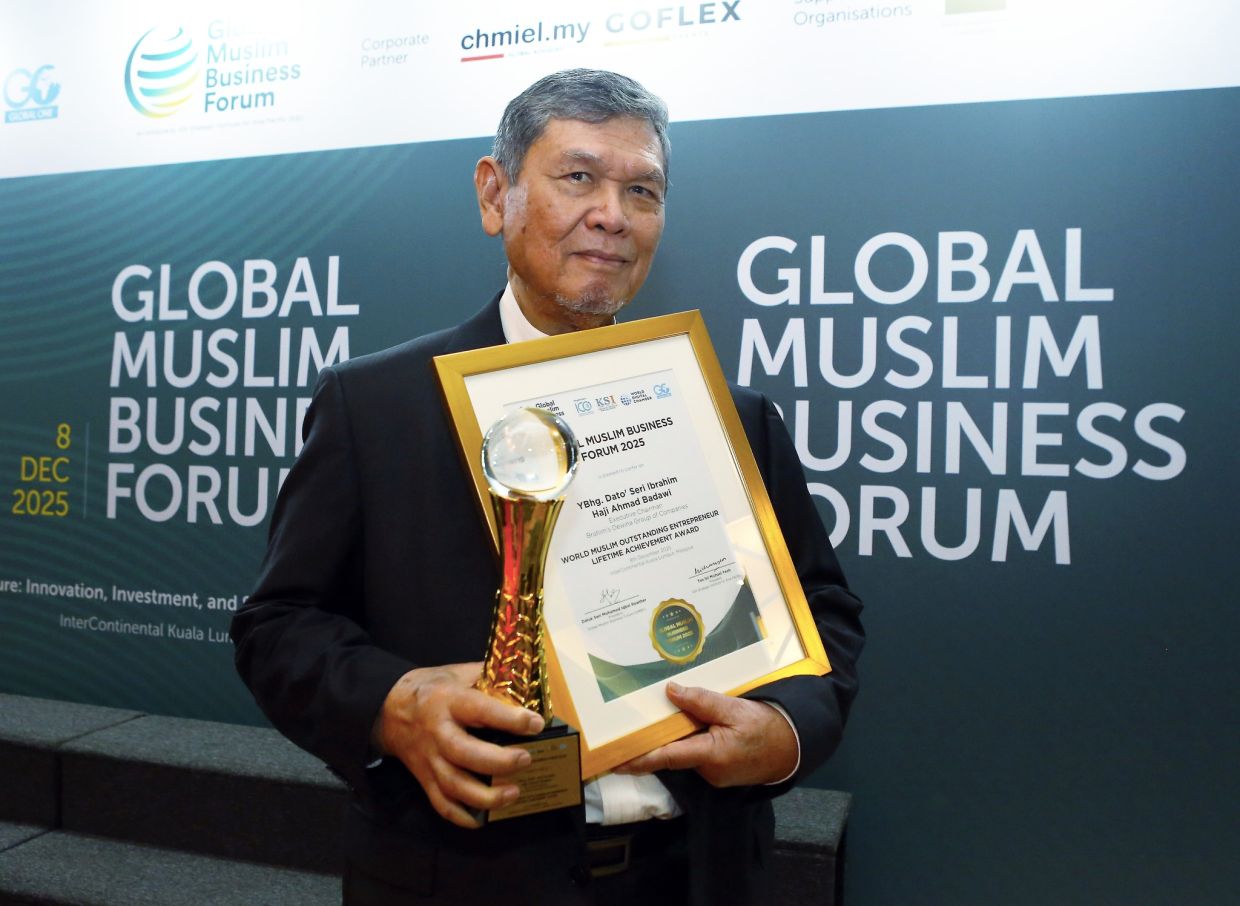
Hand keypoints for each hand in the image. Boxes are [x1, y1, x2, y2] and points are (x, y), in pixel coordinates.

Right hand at [373, 662, 543, 828]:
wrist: (388, 709)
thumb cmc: (431, 689)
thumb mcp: (457, 673)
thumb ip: (487, 678)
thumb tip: (525, 686)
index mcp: (448, 700)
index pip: (479, 709)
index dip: (508, 718)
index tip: (534, 724)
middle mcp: (437, 732)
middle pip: (465, 752)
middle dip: (499, 761)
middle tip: (526, 759)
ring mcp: (429, 759)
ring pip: (454, 785)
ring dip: (486, 796)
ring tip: (514, 792)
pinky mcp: (424, 779)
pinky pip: (441, 804)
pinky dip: (462, 817)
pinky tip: (484, 818)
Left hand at [613, 682, 796, 786]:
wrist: (792, 748)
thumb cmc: (766, 728)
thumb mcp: (735, 708)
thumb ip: (701, 701)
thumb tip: (671, 691)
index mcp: (711, 755)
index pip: (667, 758)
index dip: (639, 759)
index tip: (616, 760)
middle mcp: (708, 770)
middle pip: (672, 753)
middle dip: (654, 740)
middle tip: (628, 726)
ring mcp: (712, 774)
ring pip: (685, 752)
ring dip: (675, 737)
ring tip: (660, 715)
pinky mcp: (717, 771)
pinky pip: (696, 754)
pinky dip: (689, 740)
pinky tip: (688, 722)